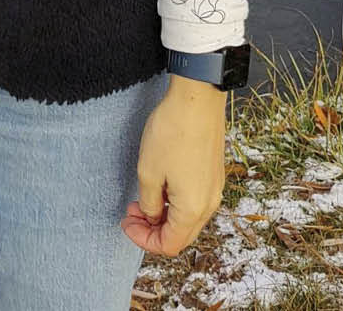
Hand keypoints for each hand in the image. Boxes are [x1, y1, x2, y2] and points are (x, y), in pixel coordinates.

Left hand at [121, 76, 226, 256]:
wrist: (197, 97)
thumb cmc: (171, 131)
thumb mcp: (148, 171)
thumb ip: (148, 203)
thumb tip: (152, 216)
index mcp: (193, 209)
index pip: (169, 244)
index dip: (144, 240)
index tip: (127, 221)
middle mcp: (210, 203)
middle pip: (181, 235)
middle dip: (153, 229)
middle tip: (132, 212)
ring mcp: (215, 187)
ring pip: (189, 218)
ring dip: (164, 214)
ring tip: (143, 196)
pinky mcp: (214, 172)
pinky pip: (196, 200)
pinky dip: (176, 201)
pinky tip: (162, 182)